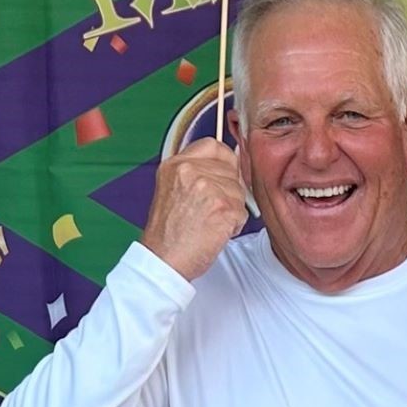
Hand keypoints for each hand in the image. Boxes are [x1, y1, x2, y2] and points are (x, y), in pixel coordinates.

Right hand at [139, 138, 248, 282]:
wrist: (163, 260)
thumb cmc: (168, 233)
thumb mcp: (172, 190)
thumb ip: (195, 173)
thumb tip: (225, 165)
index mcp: (176, 164)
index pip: (214, 146)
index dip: (224, 161)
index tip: (223, 176)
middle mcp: (190, 171)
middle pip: (231, 170)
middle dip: (228, 191)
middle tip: (210, 210)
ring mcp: (207, 187)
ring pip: (239, 191)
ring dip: (231, 209)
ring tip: (209, 222)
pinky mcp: (222, 207)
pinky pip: (242, 212)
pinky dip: (234, 226)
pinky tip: (215, 232)